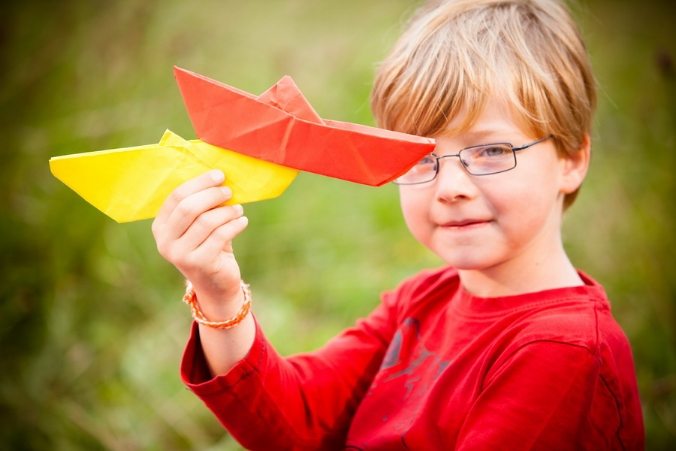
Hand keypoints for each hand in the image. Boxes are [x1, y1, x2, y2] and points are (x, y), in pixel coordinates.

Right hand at [152, 170, 248, 309]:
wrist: (216, 283)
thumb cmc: (209, 246)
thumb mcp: (200, 225)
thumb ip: (203, 205)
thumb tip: (219, 177)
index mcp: (160, 227)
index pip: (176, 197)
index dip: (199, 183)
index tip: (219, 175)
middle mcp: (165, 241)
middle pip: (189, 207)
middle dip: (212, 195)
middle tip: (229, 190)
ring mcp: (180, 255)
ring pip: (206, 221)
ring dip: (226, 211)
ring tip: (239, 209)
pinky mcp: (199, 263)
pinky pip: (220, 236)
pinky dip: (234, 225)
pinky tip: (243, 221)